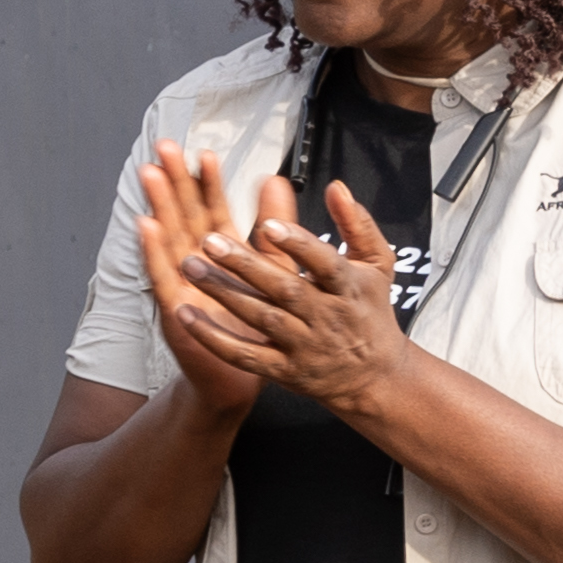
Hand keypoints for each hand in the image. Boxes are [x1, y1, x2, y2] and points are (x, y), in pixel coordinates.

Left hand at [134, 139, 409, 422]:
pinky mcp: (282, 370)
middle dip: (245, 265)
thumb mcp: (377, 265)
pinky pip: (243, 354)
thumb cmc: (369, 310)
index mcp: (349, 287)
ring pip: (258, 318)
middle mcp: (325, 317)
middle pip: (283, 290)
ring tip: (190, 266)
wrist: (372, 375)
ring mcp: (302, 346)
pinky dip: (213, 337)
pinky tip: (186, 315)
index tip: (267, 225)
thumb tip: (336, 187)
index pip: (325, 264)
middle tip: (209, 240)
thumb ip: (357, 224)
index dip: (298, 245)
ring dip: (222, 293)